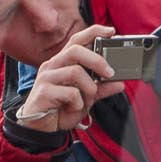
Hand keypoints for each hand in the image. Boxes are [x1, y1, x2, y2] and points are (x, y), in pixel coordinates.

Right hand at [8, 25, 125, 134]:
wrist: (40, 130)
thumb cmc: (60, 110)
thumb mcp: (86, 99)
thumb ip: (101, 89)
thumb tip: (120, 83)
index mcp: (62, 63)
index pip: (76, 40)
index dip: (94, 32)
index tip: (111, 31)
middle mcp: (52, 66)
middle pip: (76, 50)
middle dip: (97, 60)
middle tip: (110, 73)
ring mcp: (46, 78)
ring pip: (75, 72)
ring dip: (89, 88)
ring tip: (87, 100)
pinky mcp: (43, 92)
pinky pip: (71, 93)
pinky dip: (78, 103)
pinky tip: (72, 109)